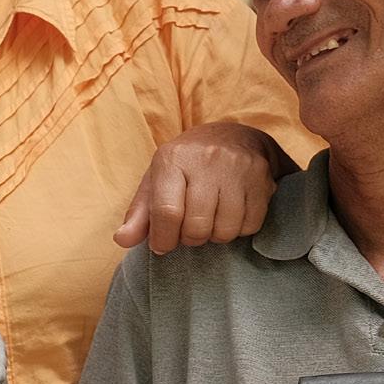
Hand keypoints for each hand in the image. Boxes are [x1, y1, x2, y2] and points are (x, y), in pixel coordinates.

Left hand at [114, 122, 283, 253]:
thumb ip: (139, 214)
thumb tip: (122, 239)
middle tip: (190, 229)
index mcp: (173, 159)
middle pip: (197, 226)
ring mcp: (237, 168)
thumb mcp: (157, 182)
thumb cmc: (187, 167)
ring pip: (226, 230)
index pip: (167, 212)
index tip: (163, 245)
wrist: (232, 138)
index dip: (164, 238)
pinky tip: (231, 214)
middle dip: (190, 238)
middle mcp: (206, 159)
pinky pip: (250, 225)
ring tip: (211, 220)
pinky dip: (239, 229)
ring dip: (215, 235)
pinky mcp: (261, 178)